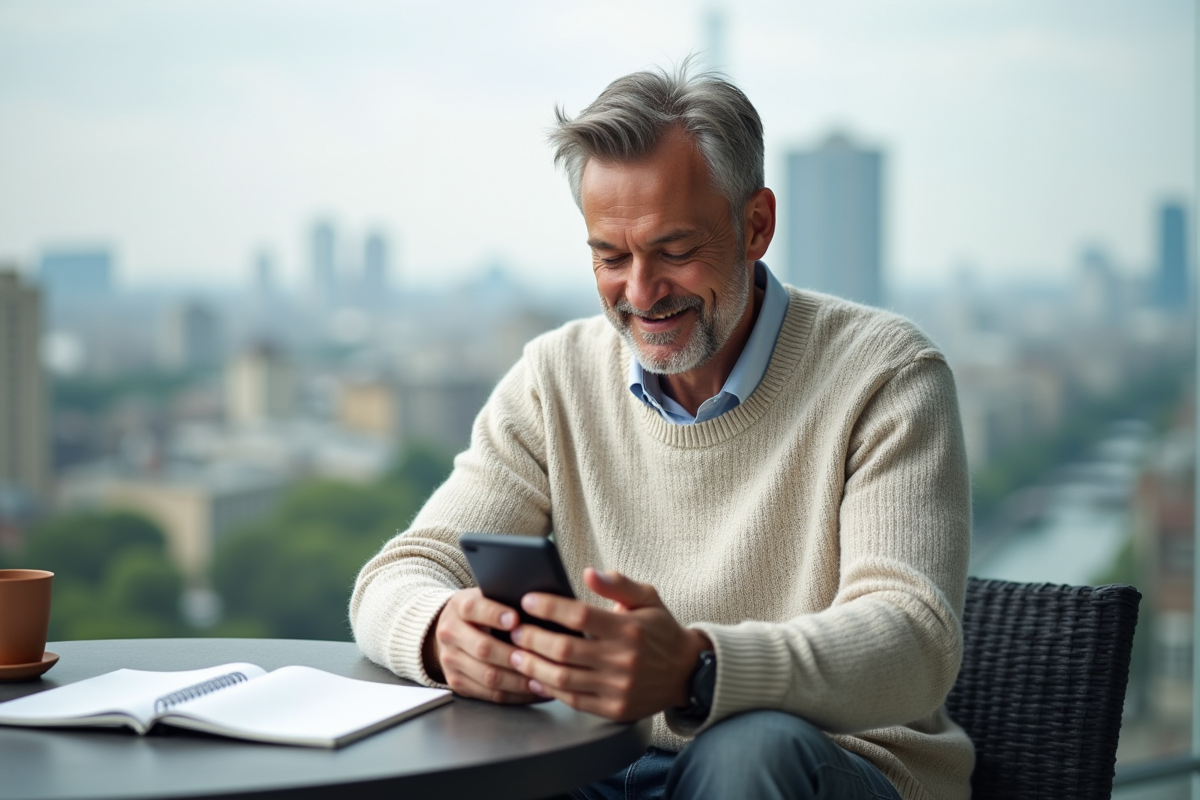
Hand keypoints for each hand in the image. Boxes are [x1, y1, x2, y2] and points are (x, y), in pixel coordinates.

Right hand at [424, 587, 542, 703]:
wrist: (451, 629)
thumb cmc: (482, 610)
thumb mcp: (487, 596)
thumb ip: (506, 598)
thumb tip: (539, 605)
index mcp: (459, 606)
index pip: (473, 609)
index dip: (494, 614)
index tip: (516, 619)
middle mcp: (450, 633)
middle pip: (482, 648)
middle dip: (513, 654)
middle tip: (539, 657)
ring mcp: (451, 660)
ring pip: (488, 675)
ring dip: (518, 679)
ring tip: (542, 677)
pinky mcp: (458, 682)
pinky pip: (490, 694)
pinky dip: (515, 694)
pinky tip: (533, 689)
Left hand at [506, 568, 710, 721]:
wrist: (687, 673)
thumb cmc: (660, 630)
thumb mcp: (647, 598)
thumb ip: (618, 584)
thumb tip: (588, 573)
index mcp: (629, 628)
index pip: (580, 615)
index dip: (549, 607)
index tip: (528, 601)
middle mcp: (623, 659)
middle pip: (564, 649)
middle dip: (531, 638)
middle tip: (513, 629)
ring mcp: (618, 687)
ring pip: (563, 677)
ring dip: (533, 665)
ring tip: (515, 654)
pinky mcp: (614, 709)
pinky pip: (573, 700)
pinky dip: (549, 689)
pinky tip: (535, 677)